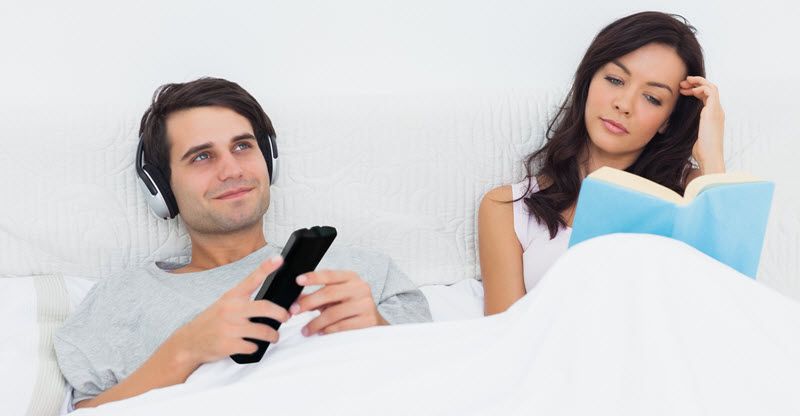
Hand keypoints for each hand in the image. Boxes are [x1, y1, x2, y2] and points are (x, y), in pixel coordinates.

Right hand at [173, 256, 289, 364]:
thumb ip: (244, 302)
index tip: (279, 259)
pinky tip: (251, 345)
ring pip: (263, 331)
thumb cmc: (211, 322)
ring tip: (273, 337)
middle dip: (281, 313)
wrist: (189, 342)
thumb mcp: (224, 304)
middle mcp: (231, 309)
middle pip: (265, 307)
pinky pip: (252, 346)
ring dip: (273, 336)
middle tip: (286, 317)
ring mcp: (230, 327)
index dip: (267, 267)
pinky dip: (255, 348)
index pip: (252, 279)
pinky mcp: (228, 344)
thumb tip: (271, 306)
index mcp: (232, 296)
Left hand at [290, 270, 387, 335]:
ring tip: (306, 329)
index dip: (313, 277)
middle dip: (308, 302)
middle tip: (294, 311)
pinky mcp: (367, 320)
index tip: (298, 281)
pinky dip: (328, 330)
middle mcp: (360, 288)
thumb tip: (296, 300)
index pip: (329, 275)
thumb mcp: (335, 297)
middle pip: (329, 293)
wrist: (373, 322)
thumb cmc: (350, 307)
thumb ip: (317, 297)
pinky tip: (321, 332)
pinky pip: (342, 326)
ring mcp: (365, 304)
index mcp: (351, 277)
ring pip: (333, 313)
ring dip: (315, 322)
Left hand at [680, 76, 724, 173]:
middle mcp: (717, 112)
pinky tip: (690, 91)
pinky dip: (701, 87)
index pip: (707, 97)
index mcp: (713, 117)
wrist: (709, 157)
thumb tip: (674, 128)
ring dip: (698, 82)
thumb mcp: (692, 136)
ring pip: (712, 87)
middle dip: (696, 83)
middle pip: (710, 90)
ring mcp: (717, 111)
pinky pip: (711, 91)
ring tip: (684, 82)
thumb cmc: (700, 151)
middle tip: (682, 83)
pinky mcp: (713, 111)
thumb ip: (689, 128)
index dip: (695, 91)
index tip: (682, 91)